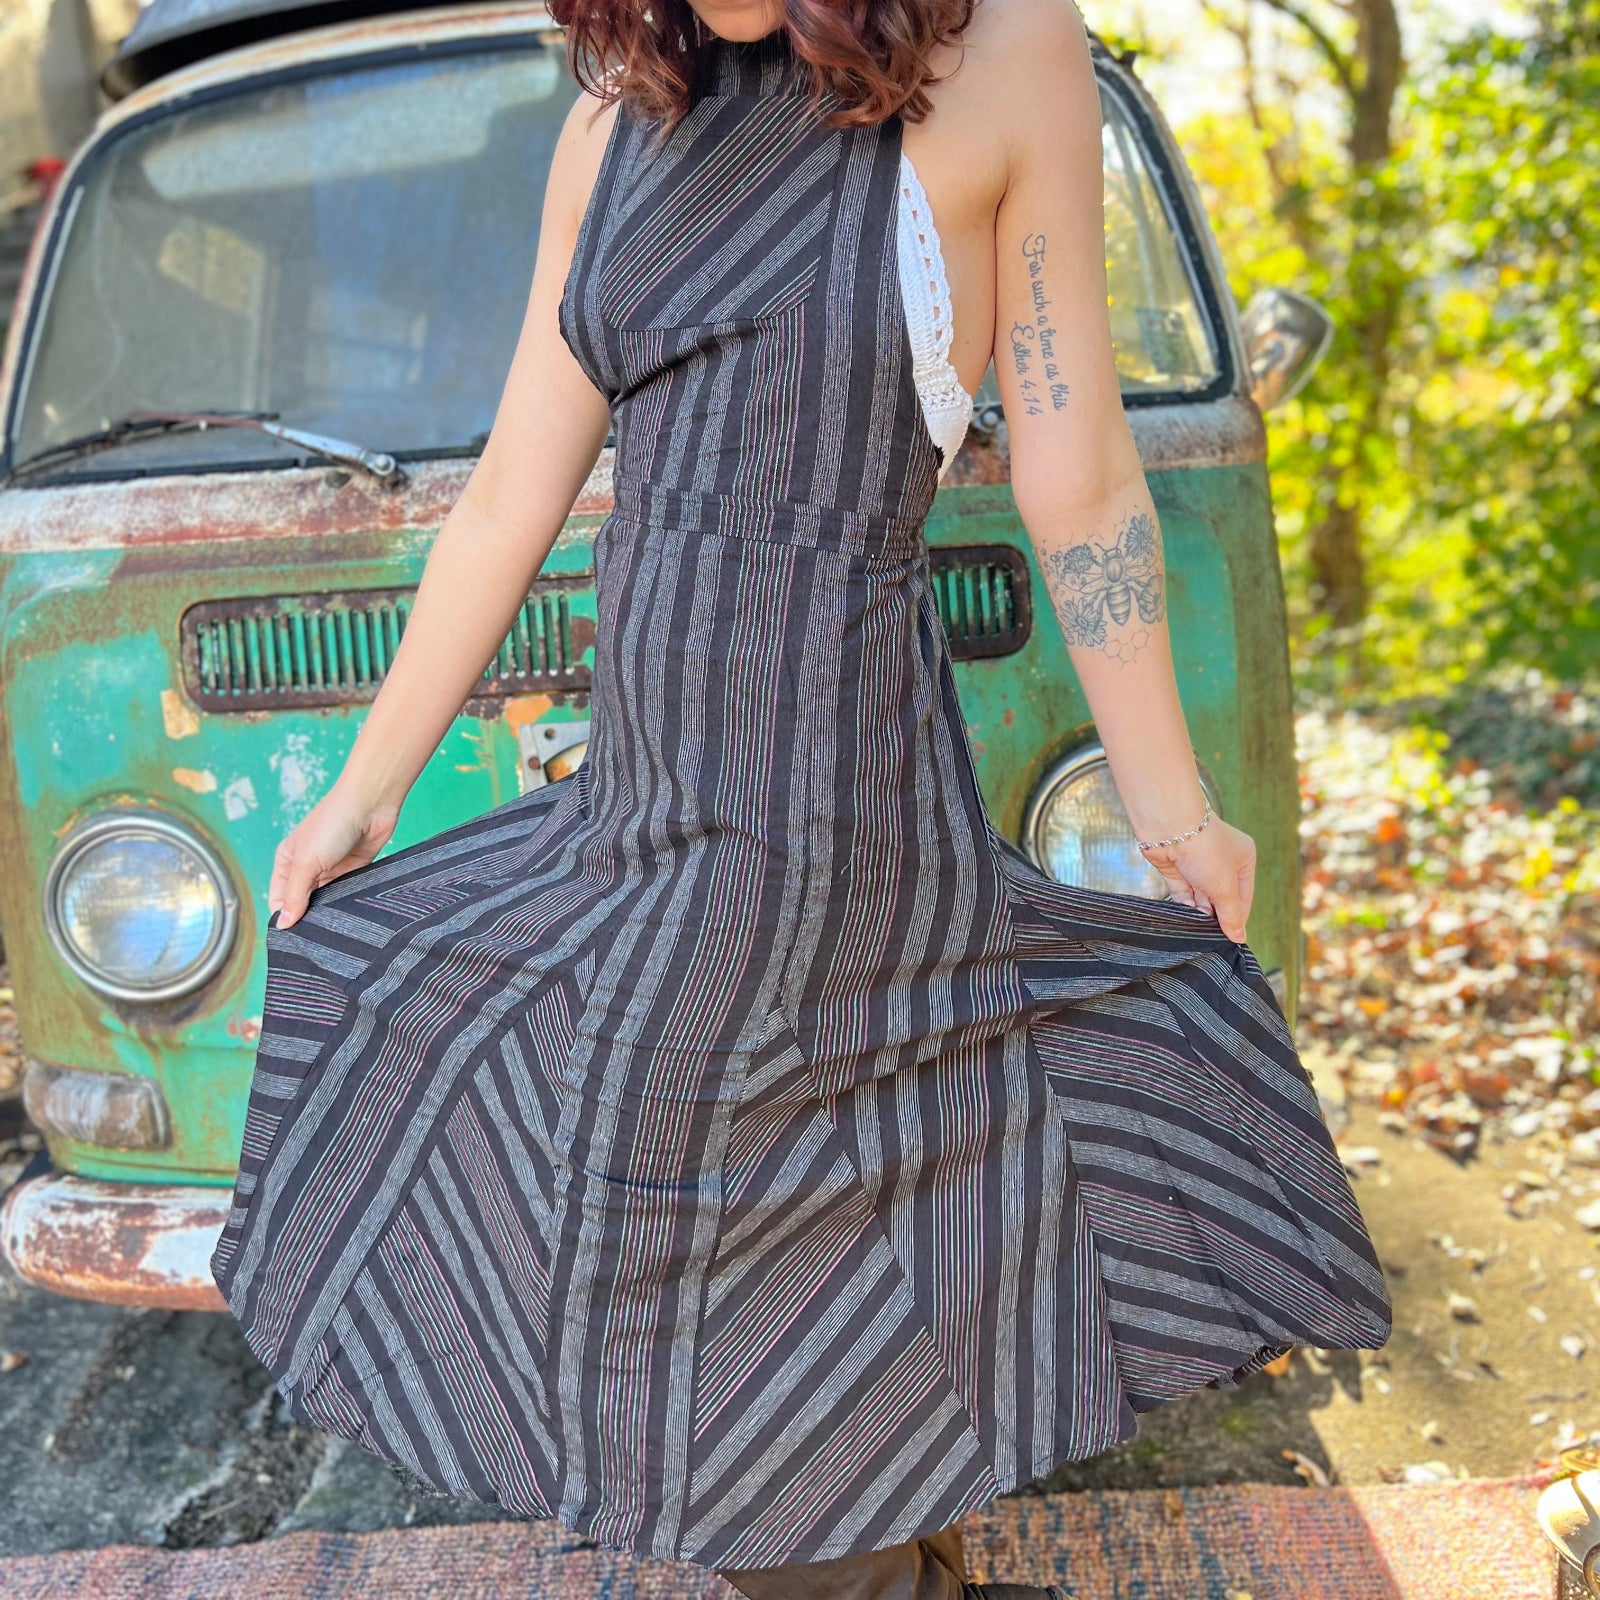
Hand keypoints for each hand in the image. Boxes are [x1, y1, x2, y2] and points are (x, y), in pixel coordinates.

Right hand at [268, 785, 400, 928]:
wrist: (370, 804)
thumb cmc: (332, 824)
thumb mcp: (306, 862)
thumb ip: (295, 894)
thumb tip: (282, 923)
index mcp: (288, 861)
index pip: (280, 897)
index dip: (284, 916)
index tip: (293, 938)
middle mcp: (308, 866)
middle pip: (303, 901)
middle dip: (307, 917)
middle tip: (315, 940)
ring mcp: (332, 869)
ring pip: (327, 899)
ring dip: (329, 911)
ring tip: (333, 931)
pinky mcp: (355, 870)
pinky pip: (348, 893)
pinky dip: (347, 903)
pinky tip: (350, 917)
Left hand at [1140, 817, 1255, 942]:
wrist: (1169, 827)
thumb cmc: (1205, 850)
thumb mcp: (1225, 887)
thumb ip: (1231, 914)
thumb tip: (1239, 937)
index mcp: (1243, 858)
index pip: (1243, 895)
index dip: (1237, 916)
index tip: (1231, 937)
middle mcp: (1221, 860)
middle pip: (1221, 896)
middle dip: (1215, 912)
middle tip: (1211, 933)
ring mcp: (1196, 863)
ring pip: (1200, 894)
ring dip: (1199, 909)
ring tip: (1198, 923)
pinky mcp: (1175, 866)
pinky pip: (1182, 890)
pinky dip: (1184, 902)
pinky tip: (1186, 912)